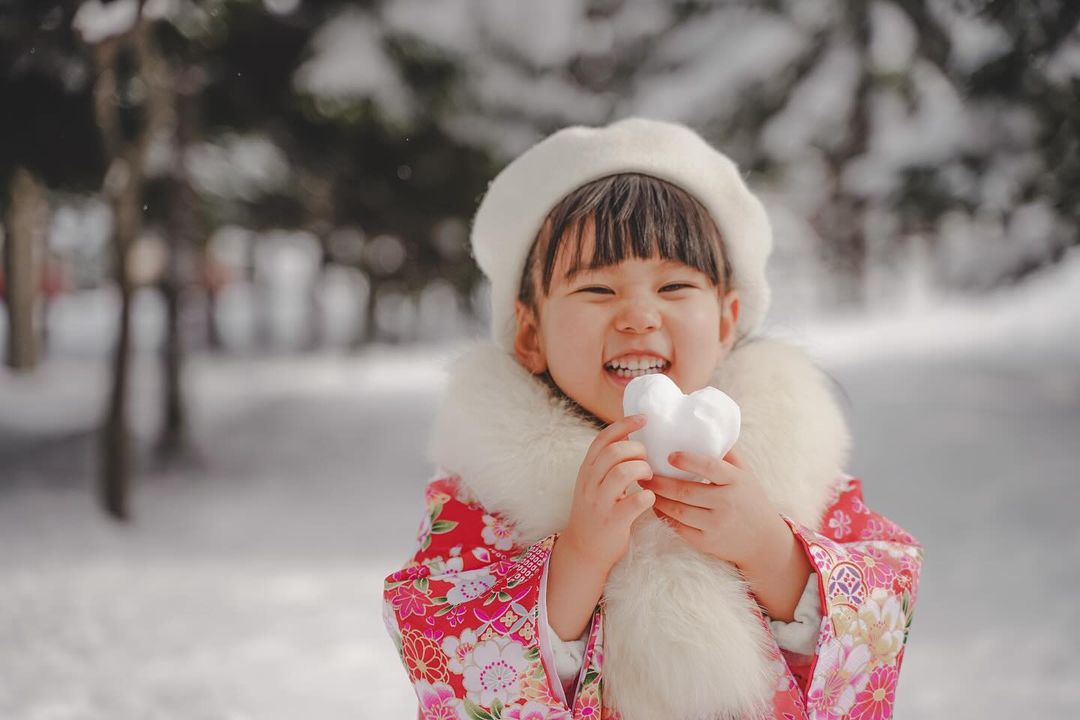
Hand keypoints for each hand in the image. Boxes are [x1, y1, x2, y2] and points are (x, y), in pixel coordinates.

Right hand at [559, 414, 656, 574]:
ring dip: (643, 470)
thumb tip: (630, 438)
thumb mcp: (594, 483)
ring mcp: (600, 502)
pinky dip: (648, 497)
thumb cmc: (597, 511)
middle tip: (646, 461)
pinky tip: (649, 499)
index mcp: (587, 470)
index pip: (603, 439)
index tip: (644, 419)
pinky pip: (635, 502)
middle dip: (637, 450)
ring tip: (648, 478)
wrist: (583, 549)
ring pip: (623, 472)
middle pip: (614, 452)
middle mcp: (590, 483)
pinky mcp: (612, 521)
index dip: (624, 425)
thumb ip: (607, 464)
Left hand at [640, 450, 791, 572]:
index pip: (709, 467)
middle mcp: (726, 503)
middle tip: (644, 473)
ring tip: (645, 488)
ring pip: (678, 511)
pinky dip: (664, 517)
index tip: (669, 456)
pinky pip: (679, 528)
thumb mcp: (746, 474)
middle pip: (685, 491)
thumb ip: (728, 454)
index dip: (688, 460)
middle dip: (660, 482)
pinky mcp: (707, 542)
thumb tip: (707, 429)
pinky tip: (656, 506)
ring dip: (658, 499)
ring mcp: (716, 525)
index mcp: (736, 481)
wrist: (764, 541)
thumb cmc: (751, 500)